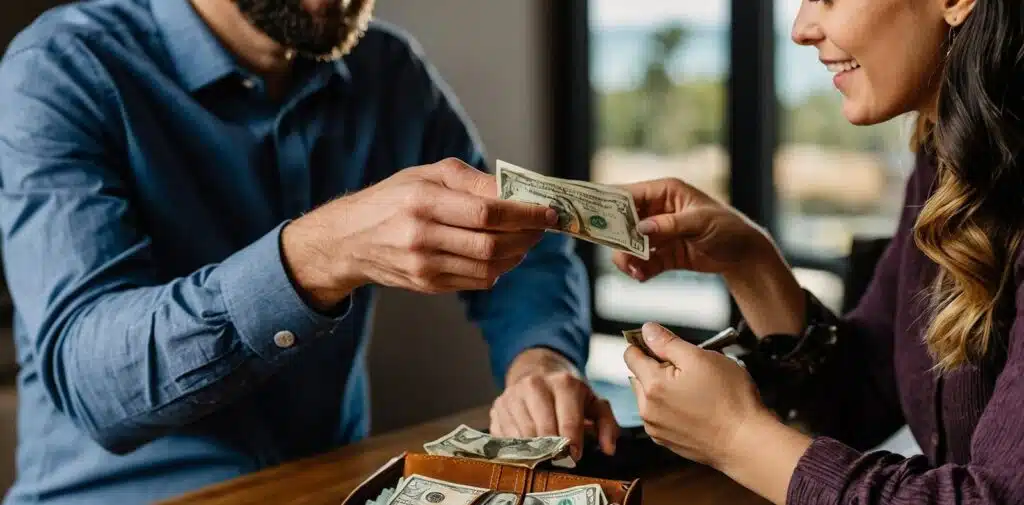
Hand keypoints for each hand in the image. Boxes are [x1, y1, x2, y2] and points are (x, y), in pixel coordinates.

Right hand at [281, 158, 557, 309]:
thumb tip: (515, 190)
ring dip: (518, 253)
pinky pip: (476, 281)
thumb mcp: (425, 176)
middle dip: (528, 234)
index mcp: (422, 201)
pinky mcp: (427, 285)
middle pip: (492, 243)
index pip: (486, 212)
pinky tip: (503, 254)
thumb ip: (471, 181)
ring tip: (528, 238)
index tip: (547, 210)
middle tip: (544, 225)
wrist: (349, 240)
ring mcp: (424, 265)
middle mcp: (421, 236)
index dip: (524, 213)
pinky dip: (499, 268)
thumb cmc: (392, 199)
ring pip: (489, 266)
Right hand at [490, 348, 618, 459]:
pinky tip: (527, 447)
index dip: (572, 444)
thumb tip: (609, 449)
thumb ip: (606, 425)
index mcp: (563, 383)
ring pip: (524, 436)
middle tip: (559, 460)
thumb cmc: (569, 395)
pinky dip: (517, 448)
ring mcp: (513, 395)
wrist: (536, 372)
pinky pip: (506, 437)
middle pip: (543, 431)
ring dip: (535, 451)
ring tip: (544, 454)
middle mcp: (535, 385)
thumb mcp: (593, 403)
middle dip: (553, 450)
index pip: (568, 422)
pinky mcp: (497, 407)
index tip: (574, 457)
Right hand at [616, 178, 805, 335]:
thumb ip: (670, 224)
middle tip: (615, 251)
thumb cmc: (727, 227)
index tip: (590, 214)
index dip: (607, 202)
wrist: (743, 255)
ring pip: (629, 245)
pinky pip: (641, 262)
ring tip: (634, 269)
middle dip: (617, 238)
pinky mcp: (662, 254)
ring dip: (627, 257)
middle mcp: (656, 211)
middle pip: (623, 222)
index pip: (628, 194)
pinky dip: (638, 269)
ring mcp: (657, 234)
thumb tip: (641, 227)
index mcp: (664, 192)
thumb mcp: (700, 222)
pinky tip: (641, 275)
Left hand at [623, 323, 770, 467]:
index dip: (647, 344)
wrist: (747, 442)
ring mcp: (657, 428)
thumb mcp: (700, 358)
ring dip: (665, 388)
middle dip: (659, 367)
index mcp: (653, 385)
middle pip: (640, 376)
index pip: (631, 355)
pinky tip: (695, 406)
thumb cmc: (730, 401)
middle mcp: (648, 409)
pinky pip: (661, 415)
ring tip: (695, 389)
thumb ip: (668, 343)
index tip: (662, 343)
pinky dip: (672, 408)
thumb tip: (648, 330)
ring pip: (651, 397)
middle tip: (689, 368)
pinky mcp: (668, 440)